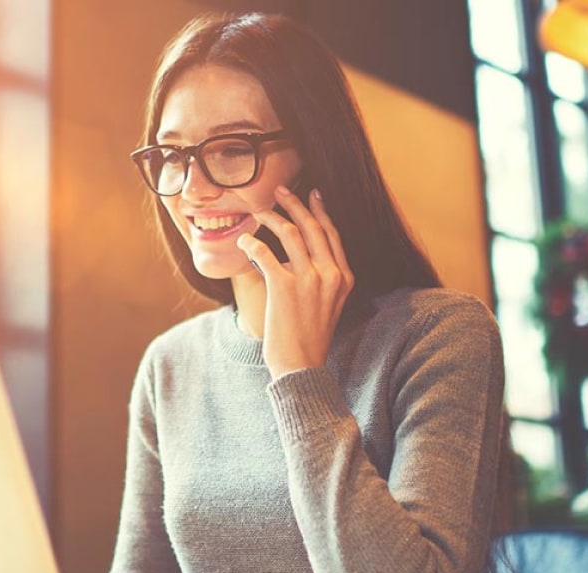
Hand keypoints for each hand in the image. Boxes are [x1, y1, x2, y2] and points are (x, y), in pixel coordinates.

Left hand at [237, 185, 352, 378]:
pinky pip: (265, 253)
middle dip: (295, 203)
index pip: (332, 235)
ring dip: (271, 218)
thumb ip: (323, 280)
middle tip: (279, 190)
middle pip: (313, 226)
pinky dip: (252, 243)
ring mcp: (309, 280)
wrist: (301, 367)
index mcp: (344, 278)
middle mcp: (331, 275)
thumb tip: (302, 259)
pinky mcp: (285, 288)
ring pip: (290, 234)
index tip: (311, 195)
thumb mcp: (328, 305)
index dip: (321, 211)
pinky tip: (243, 241)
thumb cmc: (309, 338)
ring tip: (258, 212)